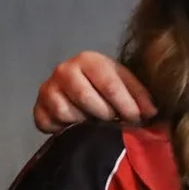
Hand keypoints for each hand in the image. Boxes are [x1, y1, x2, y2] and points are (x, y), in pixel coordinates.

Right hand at [34, 52, 154, 133]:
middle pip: (87, 98)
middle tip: (115, 121)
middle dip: (106, 114)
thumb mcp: (126, 85)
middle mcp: (65, 70)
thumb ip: (140, 96)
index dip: (126, 105)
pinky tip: (75, 127)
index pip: (110, 84)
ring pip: (67, 112)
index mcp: (90, 60)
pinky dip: (65, 129)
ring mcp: (48, 89)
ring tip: (95, 122)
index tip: (136, 119)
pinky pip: (51, 123)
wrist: (78, 92)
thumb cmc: (107, 89)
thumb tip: (151, 112)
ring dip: (85, 122)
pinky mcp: (38, 108)